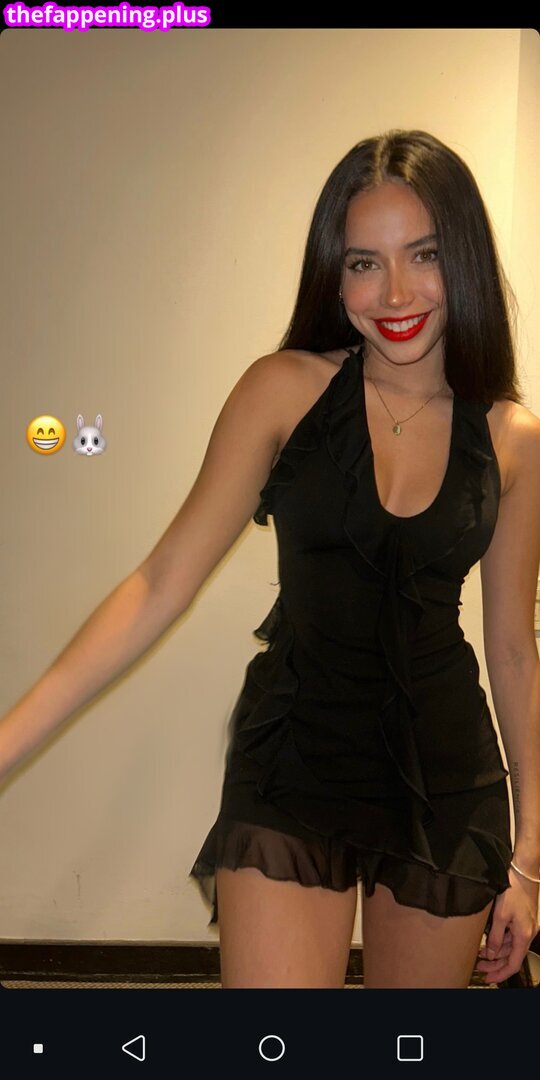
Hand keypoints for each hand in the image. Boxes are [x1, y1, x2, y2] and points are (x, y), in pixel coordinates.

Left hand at [476, 868, 538, 984]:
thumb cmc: (513, 890)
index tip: (489, 978)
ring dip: (497, 952)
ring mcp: (527, 926)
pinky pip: (513, 936)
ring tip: (481, 955)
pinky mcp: (523, 918)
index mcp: (524, 936)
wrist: (524, 871)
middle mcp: (528, 933)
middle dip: (495, 963)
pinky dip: (502, 941)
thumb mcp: (500, 915)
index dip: (501, 973)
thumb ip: (495, 937)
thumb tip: (491, 954)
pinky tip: (490, 940)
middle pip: (512, 956)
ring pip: (512, 946)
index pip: (513, 964)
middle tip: (479, 967)